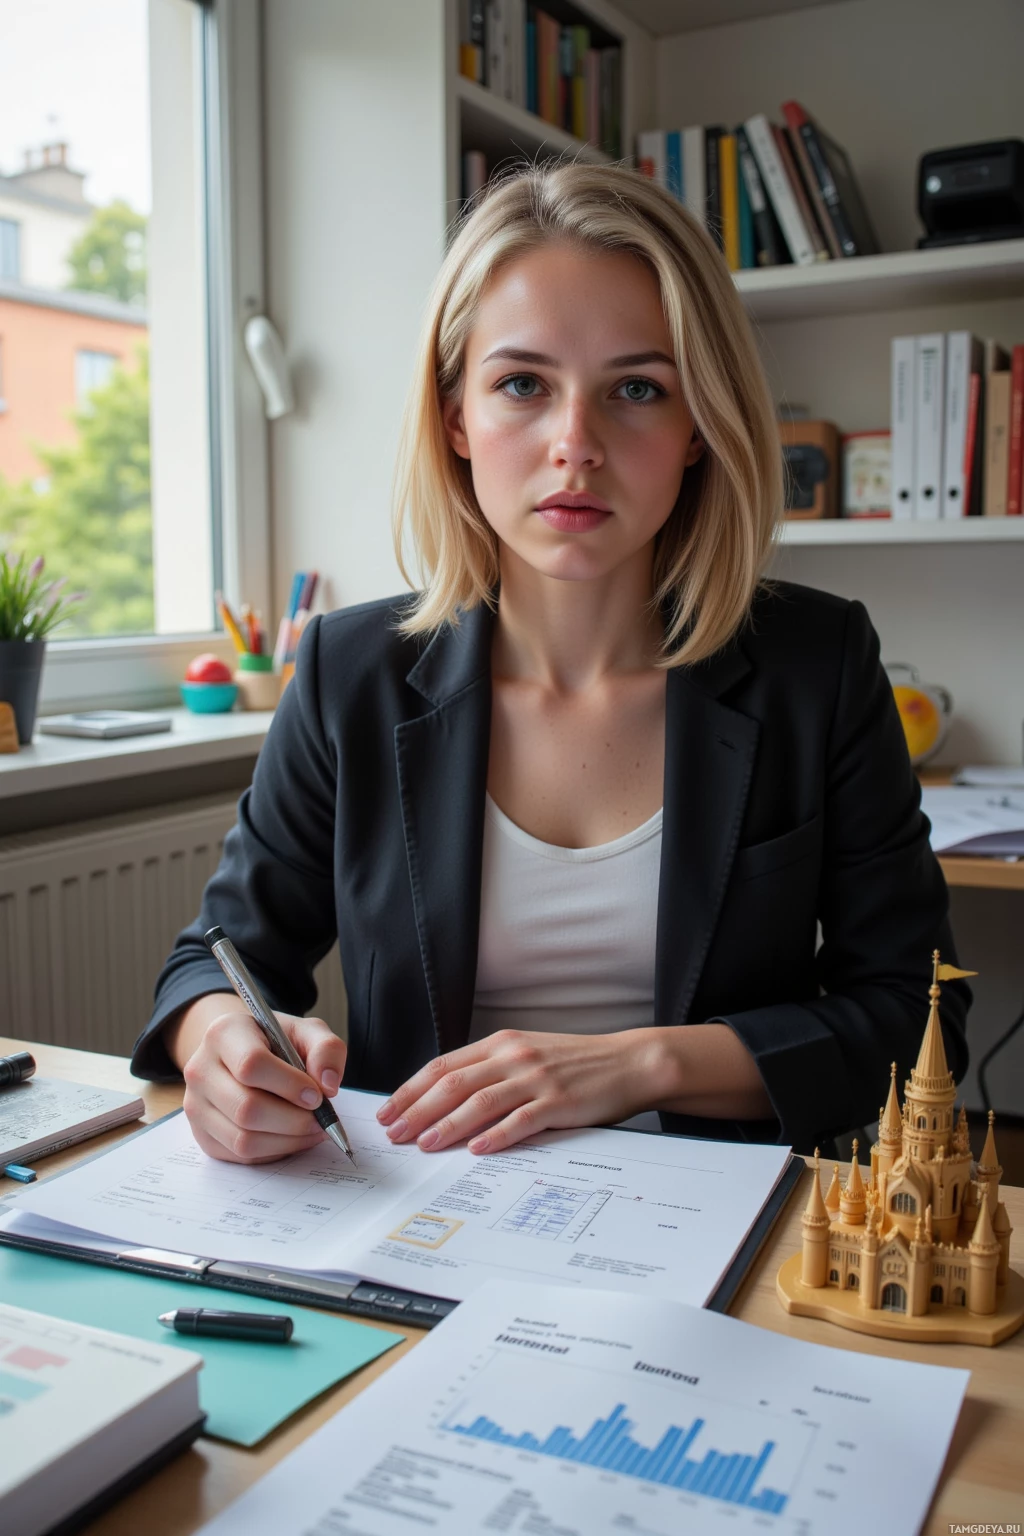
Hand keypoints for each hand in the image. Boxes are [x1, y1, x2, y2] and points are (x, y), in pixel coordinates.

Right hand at [171, 997, 347, 1163]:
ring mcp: (196, 1106)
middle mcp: (201, 1070)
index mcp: (223, 1034)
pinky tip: (292, 1137)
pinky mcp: (202, 1135)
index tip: (317, 1095)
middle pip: (246, 1109)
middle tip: (321, 1119)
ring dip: (287, 1141)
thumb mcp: (306, 1032)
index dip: (289, 1085)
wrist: (239, 1053)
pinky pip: (241, 1156)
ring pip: (243, 1139)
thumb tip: (328, 1085)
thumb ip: (326, 1049)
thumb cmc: (275, 1042)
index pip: (251, 1064)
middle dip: (293, 1120)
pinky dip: (274, 1152)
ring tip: (312, 1129)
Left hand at [375, 1028, 667, 1154]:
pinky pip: (520, 1120)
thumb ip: (491, 1071)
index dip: (411, 1090)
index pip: (443, 1066)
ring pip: (480, 1102)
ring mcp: (536, 1079)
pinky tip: (476, 1149)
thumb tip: (445, 1101)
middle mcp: (513, 1057)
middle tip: (393, 1133)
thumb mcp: (527, 1055)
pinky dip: (495, 1136)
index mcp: (501, 1043)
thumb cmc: (575, 1064)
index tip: (388, 1111)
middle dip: (417, 1110)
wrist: (628, 1062)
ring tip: (424, 1144)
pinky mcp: (558, 1102)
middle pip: (453, 1083)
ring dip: (447, 1125)